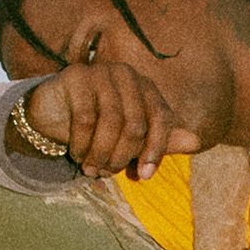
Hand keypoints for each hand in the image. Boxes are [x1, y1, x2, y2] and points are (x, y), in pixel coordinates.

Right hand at [16, 60, 200, 179]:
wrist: (53, 114)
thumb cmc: (98, 128)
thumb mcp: (130, 139)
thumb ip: (161, 140)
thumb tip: (196, 142)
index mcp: (146, 87)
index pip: (163, 118)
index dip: (156, 149)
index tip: (144, 177)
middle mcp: (127, 75)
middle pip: (135, 124)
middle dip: (121, 156)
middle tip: (106, 173)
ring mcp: (102, 72)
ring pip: (110, 123)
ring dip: (100, 154)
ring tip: (91, 169)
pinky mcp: (77, 76)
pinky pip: (85, 118)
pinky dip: (82, 144)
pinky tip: (77, 155)